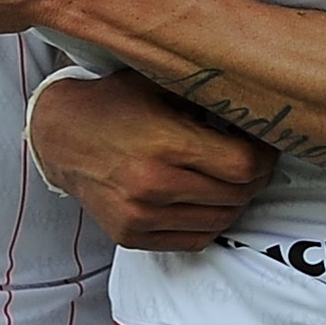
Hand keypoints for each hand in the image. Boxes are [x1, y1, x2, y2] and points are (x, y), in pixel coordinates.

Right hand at [26, 73, 276, 250]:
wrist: (59, 136)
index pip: (242, 166)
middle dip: (255, 177)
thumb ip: (205, 100)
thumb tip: (255, 105)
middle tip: (255, 160)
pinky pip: (193, 239)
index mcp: (165, 142)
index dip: (264, 156)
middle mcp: (153, 185)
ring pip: (219, 221)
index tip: (266, 144)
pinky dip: (211, 222)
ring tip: (233, 179)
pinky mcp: (131, 236)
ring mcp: (140, 216)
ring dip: (236, 201)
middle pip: (236, 195)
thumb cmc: (114, 103)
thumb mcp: (159, 84)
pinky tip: (209, 199)